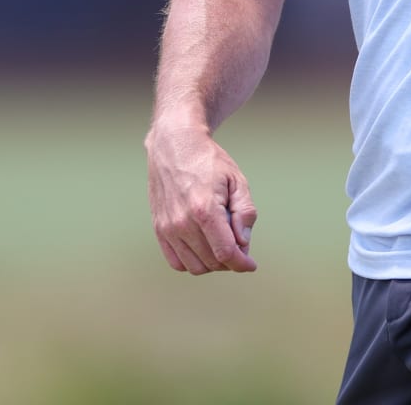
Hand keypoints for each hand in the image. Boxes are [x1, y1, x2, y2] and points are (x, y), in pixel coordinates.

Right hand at [145, 122, 258, 273]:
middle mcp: (183, 222)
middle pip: (212, 262)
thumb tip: (244, 243)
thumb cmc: (208, 160)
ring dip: (212, 263)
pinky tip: (203, 248)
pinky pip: (176, 261)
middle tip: (239, 246)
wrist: (174, 144)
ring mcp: (168, 227)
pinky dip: (192, 262)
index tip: (251, 264)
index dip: (242, 263)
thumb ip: (245, 212)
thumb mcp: (237, 180)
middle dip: (230, 261)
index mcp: (205, 209)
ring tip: (221, 244)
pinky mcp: (159, 228)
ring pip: (195, 266)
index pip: (226, 253)